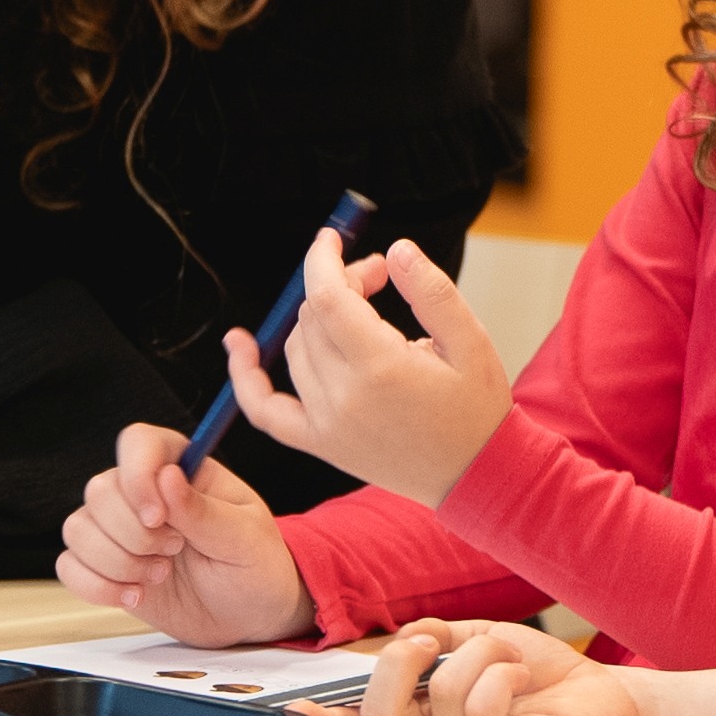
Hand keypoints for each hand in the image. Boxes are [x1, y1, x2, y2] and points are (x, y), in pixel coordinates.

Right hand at [55, 422, 314, 642]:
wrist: (248, 615)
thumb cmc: (254, 565)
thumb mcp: (244, 538)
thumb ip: (204, 512)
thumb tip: (167, 477)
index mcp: (181, 467)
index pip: (138, 443)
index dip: (137, 475)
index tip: (157, 517)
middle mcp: (142, 491)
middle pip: (100, 490)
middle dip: (134, 534)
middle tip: (174, 553)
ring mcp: (119, 529)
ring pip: (78, 528)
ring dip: (117, 562)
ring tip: (159, 575)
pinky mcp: (105, 566)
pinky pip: (69, 565)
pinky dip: (96, 586)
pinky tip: (134, 596)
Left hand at [226, 233, 512, 505]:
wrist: (476, 478)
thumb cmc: (477, 409)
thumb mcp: (471, 342)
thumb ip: (431, 292)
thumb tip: (396, 249)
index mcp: (381, 369)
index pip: (326, 297)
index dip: (323, 260)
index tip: (332, 237)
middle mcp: (344, 399)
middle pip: (313, 317)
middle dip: (338, 283)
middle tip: (378, 276)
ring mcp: (326, 426)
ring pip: (296, 348)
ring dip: (316, 317)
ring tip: (359, 309)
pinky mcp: (320, 445)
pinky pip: (266, 409)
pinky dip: (247, 378)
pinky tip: (239, 344)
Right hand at [307, 623, 647, 715]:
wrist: (605, 698)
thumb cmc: (539, 677)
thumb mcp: (477, 643)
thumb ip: (433, 638)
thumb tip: (407, 638)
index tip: (297, 710)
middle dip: (400, 660)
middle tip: (431, 641)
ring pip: (440, 696)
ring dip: (480, 654)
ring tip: (509, 658)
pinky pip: (481, 708)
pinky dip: (500, 671)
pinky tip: (521, 676)